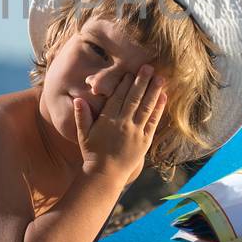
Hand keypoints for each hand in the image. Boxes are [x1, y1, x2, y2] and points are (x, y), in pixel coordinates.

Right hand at [71, 63, 167, 180]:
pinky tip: (163, 97)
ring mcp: (136, 132)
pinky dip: (159, 108)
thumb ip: (81, 116)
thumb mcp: (83, 134)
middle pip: (135, 98)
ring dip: (154, 91)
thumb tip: (78, 99)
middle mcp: (124, 123)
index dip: (125, 83)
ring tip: (160, 77)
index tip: (131, 71)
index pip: (118, 96)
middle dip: (142, 81)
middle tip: (148, 67)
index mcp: (108, 120)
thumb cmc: (92, 153)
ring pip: (147, 107)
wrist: (105, 175)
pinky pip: (154, 121)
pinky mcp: (145, 140)